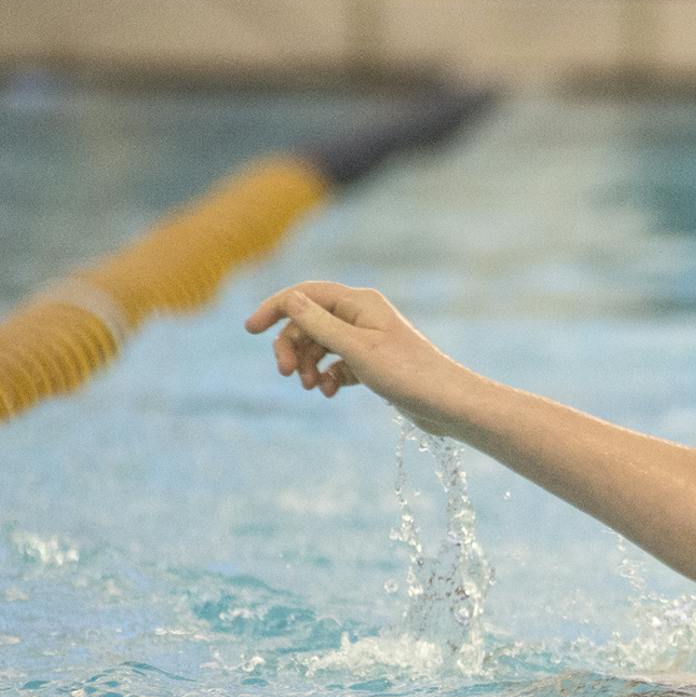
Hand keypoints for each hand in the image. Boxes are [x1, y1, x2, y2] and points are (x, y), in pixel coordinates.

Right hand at [243, 281, 461, 431]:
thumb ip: (319, 323)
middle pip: (309, 321)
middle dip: (292, 345)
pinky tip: (328, 391)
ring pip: (320, 344)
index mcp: (359, 302)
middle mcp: (362, 315)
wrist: (445, 402)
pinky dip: (326, 376)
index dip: (275, 308)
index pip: (305, 294)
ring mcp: (367, 339)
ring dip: (307, 364)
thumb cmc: (405, 373)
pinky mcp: (372, 363)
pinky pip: (336, 364)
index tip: (250, 330)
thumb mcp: (355, 348)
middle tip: (286, 374)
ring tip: (311, 387)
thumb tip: (290, 298)